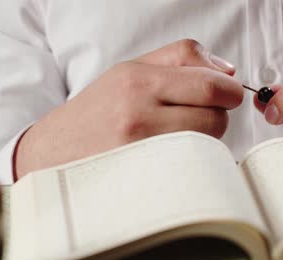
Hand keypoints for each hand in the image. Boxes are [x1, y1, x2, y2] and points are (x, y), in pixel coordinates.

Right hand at [15, 39, 243, 178]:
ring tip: (183, 135)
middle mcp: (138, 111)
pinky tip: (176, 154)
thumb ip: (179, 60)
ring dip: (207, 137)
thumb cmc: (96, 113)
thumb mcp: (129, 72)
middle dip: (222, 113)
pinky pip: (192, 164)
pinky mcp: (145, 175)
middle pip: (215, 113)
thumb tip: (226, 71)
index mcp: (136, 79)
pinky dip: (195, 158)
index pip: (208, 82)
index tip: (228, 94)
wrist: (53, 154)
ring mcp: (141, 147)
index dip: (230, 89)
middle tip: (208, 114)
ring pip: (208, 140)